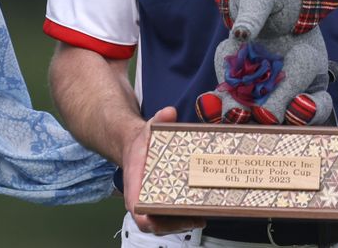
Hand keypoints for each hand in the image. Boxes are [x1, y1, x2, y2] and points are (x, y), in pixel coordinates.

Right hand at [122, 106, 206, 235]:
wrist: (135, 147)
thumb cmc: (142, 142)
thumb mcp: (148, 129)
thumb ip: (159, 120)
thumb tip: (170, 112)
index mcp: (135, 186)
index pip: (138, 212)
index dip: (150, 220)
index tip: (164, 218)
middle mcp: (142, 199)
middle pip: (156, 224)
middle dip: (176, 225)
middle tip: (197, 219)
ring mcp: (152, 204)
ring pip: (165, 224)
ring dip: (183, 224)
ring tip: (202, 217)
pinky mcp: (161, 203)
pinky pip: (170, 217)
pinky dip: (184, 218)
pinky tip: (201, 212)